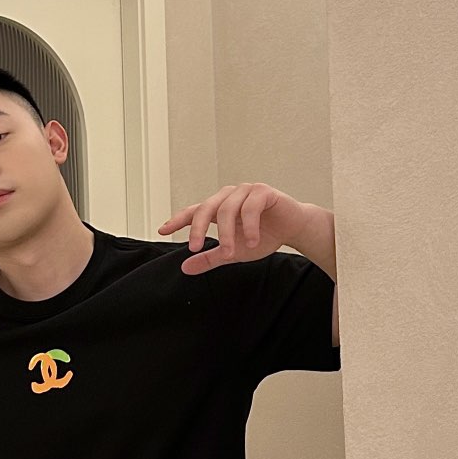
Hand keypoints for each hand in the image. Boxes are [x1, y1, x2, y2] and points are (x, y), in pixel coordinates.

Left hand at [157, 184, 308, 273]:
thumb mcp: (234, 252)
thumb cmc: (264, 236)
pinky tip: (253, 241)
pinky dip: (249, 226)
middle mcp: (229, 196)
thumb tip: (185, 267)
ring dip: (227, 233)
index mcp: (219, 208)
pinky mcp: (263, 191)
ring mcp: (245, 191)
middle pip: (206, 208)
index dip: (177, 220)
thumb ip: (211, 258)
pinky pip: (250, 207)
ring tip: (231, 252)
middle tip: (195, 248)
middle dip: (198, 229)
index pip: (194, 211)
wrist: (294, 229)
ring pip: (227, 209)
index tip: (162, 230)